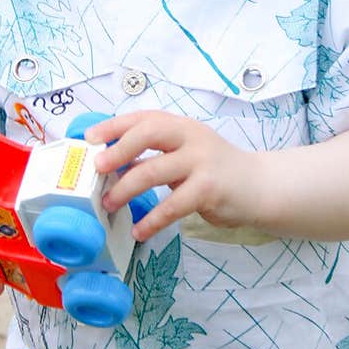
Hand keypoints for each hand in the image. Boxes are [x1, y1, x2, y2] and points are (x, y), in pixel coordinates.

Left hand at [85, 111, 261, 242]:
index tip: (89, 139)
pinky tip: (140, 231)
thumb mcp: (185, 153)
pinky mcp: (209, 189)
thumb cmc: (214, 170)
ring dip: (126, 189)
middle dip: (118, 149)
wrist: (259, 186)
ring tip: (109, 204)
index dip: (113, 126)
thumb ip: (155, 155)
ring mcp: (201, 162)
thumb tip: (111, 167)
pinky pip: (172, 206)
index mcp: (180, 126)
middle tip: (98, 168)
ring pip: (154, 171)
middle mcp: (191, 137)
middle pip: (148, 132)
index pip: (143, 117)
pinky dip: (152, 221)